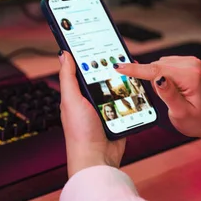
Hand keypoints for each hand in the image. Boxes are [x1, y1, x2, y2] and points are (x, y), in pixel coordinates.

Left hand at [58, 51, 125, 177]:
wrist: (97, 160)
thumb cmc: (80, 134)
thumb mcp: (71, 100)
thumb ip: (68, 77)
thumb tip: (63, 54)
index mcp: (77, 93)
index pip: (83, 68)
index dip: (90, 55)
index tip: (97, 40)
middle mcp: (91, 99)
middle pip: (104, 75)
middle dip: (112, 67)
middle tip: (120, 55)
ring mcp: (107, 107)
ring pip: (118, 86)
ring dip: (125, 82)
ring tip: (130, 72)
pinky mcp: (120, 116)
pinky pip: (129, 101)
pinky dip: (133, 96)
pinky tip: (137, 89)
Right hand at [115, 56, 200, 148]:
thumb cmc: (200, 120)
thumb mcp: (181, 114)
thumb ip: (168, 95)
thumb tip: (157, 79)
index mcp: (189, 76)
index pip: (155, 70)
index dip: (135, 69)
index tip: (118, 67)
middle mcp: (191, 64)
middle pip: (156, 67)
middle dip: (151, 81)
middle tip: (162, 99)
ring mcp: (190, 62)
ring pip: (159, 66)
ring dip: (157, 79)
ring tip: (170, 97)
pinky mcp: (187, 63)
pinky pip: (164, 66)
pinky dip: (162, 76)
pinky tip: (171, 89)